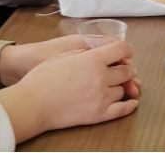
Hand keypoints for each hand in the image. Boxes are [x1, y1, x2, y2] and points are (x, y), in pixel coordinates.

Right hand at [7, 40, 138, 139]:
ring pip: (122, 90)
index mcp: (92, 59)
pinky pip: (122, 110)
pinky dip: (129, 106)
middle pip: (127, 71)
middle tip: (120, 70)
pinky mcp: (98, 114)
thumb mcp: (64, 56)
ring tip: (112, 86)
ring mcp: (101, 97)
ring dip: (120, 87)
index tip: (125, 53)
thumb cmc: (42, 79)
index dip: (126, 49)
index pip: (122, 49)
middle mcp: (100, 77)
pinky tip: (131, 103)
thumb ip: (84, 53)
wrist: (32, 104)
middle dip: (125, 69)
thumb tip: (97, 54)